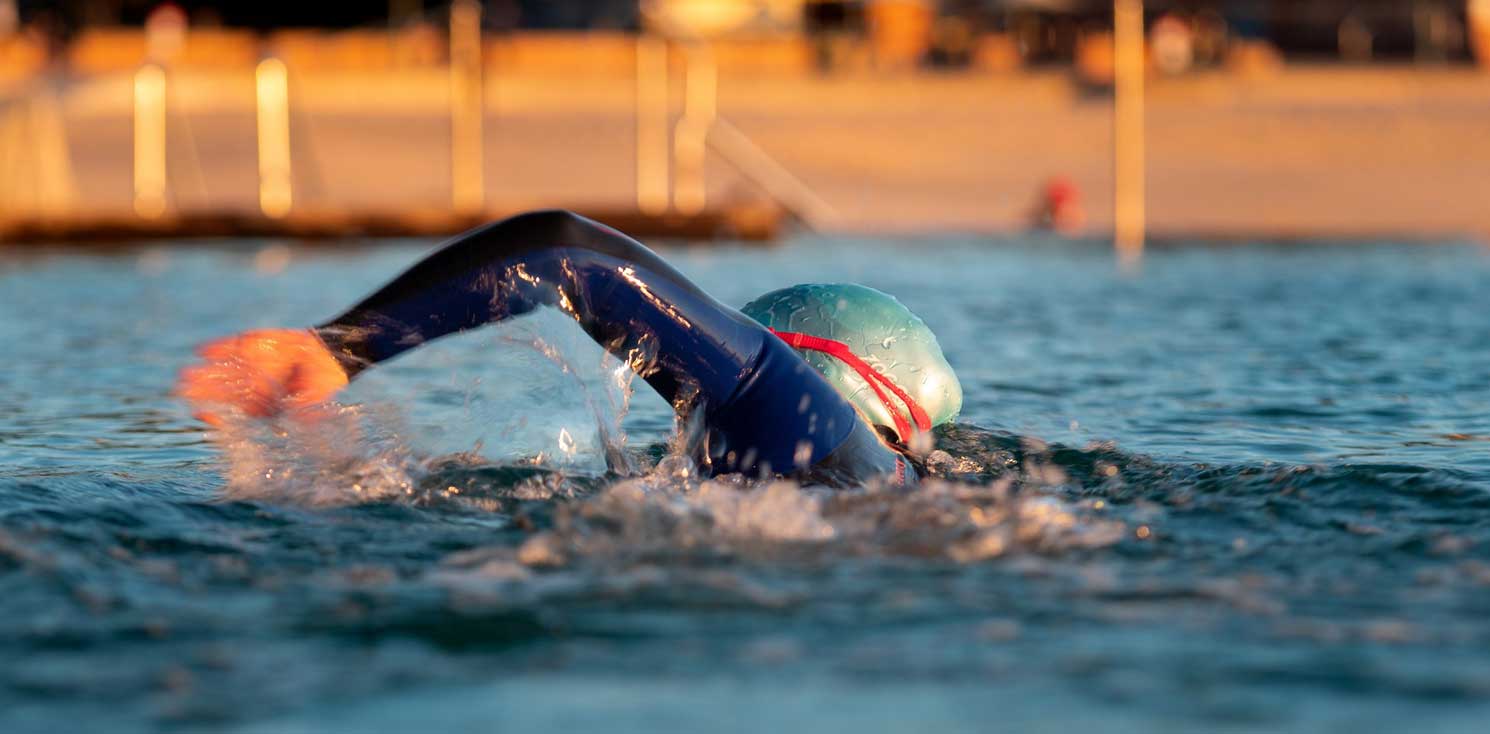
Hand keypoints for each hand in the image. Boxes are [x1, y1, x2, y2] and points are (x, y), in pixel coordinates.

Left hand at [176, 329, 348, 425]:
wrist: (327, 354)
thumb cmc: (323, 381)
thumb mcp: (318, 394)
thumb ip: (307, 404)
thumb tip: (299, 415)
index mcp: (265, 404)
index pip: (237, 412)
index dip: (219, 415)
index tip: (202, 414)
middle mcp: (253, 387)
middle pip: (224, 392)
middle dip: (204, 392)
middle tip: (183, 392)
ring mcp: (251, 366)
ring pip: (224, 371)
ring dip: (205, 374)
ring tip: (184, 376)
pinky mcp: (251, 346)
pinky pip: (231, 348)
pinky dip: (217, 348)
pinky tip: (200, 350)